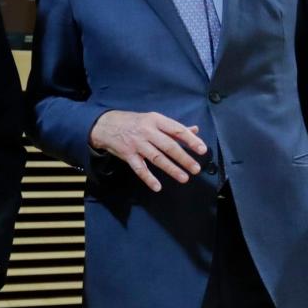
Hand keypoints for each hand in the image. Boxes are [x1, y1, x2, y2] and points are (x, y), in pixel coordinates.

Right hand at [88, 110, 206, 191]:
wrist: (105, 125)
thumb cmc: (134, 122)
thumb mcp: (153, 120)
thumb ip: (174, 127)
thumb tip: (195, 130)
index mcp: (156, 120)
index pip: (177, 130)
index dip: (190, 140)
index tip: (202, 149)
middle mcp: (147, 131)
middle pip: (168, 146)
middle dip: (184, 158)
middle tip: (196, 169)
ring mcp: (137, 144)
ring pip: (156, 158)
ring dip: (171, 169)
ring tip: (184, 178)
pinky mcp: (127, 155)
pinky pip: (139, 168)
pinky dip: (148, 178)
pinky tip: (157, 187)